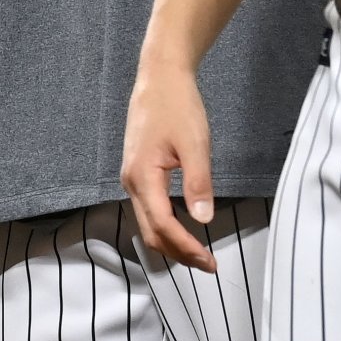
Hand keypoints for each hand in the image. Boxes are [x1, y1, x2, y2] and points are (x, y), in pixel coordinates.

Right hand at [122, 61, 216, 271]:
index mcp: (142, 177)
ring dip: (171, 241)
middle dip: (178, 252)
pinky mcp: (137, 170)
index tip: (209, 260)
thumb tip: (204, 220)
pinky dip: (166, 224)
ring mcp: (131, 176)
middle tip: (207, 264)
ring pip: (148, 222)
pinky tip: (183, 225)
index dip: (186, 247)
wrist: (159, 76)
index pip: (163, 226)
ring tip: (198, 251)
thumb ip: (198, 182)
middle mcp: (131, 181)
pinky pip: (148, 208)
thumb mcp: (195, 142)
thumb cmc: (177, 104)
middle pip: (151, 232)